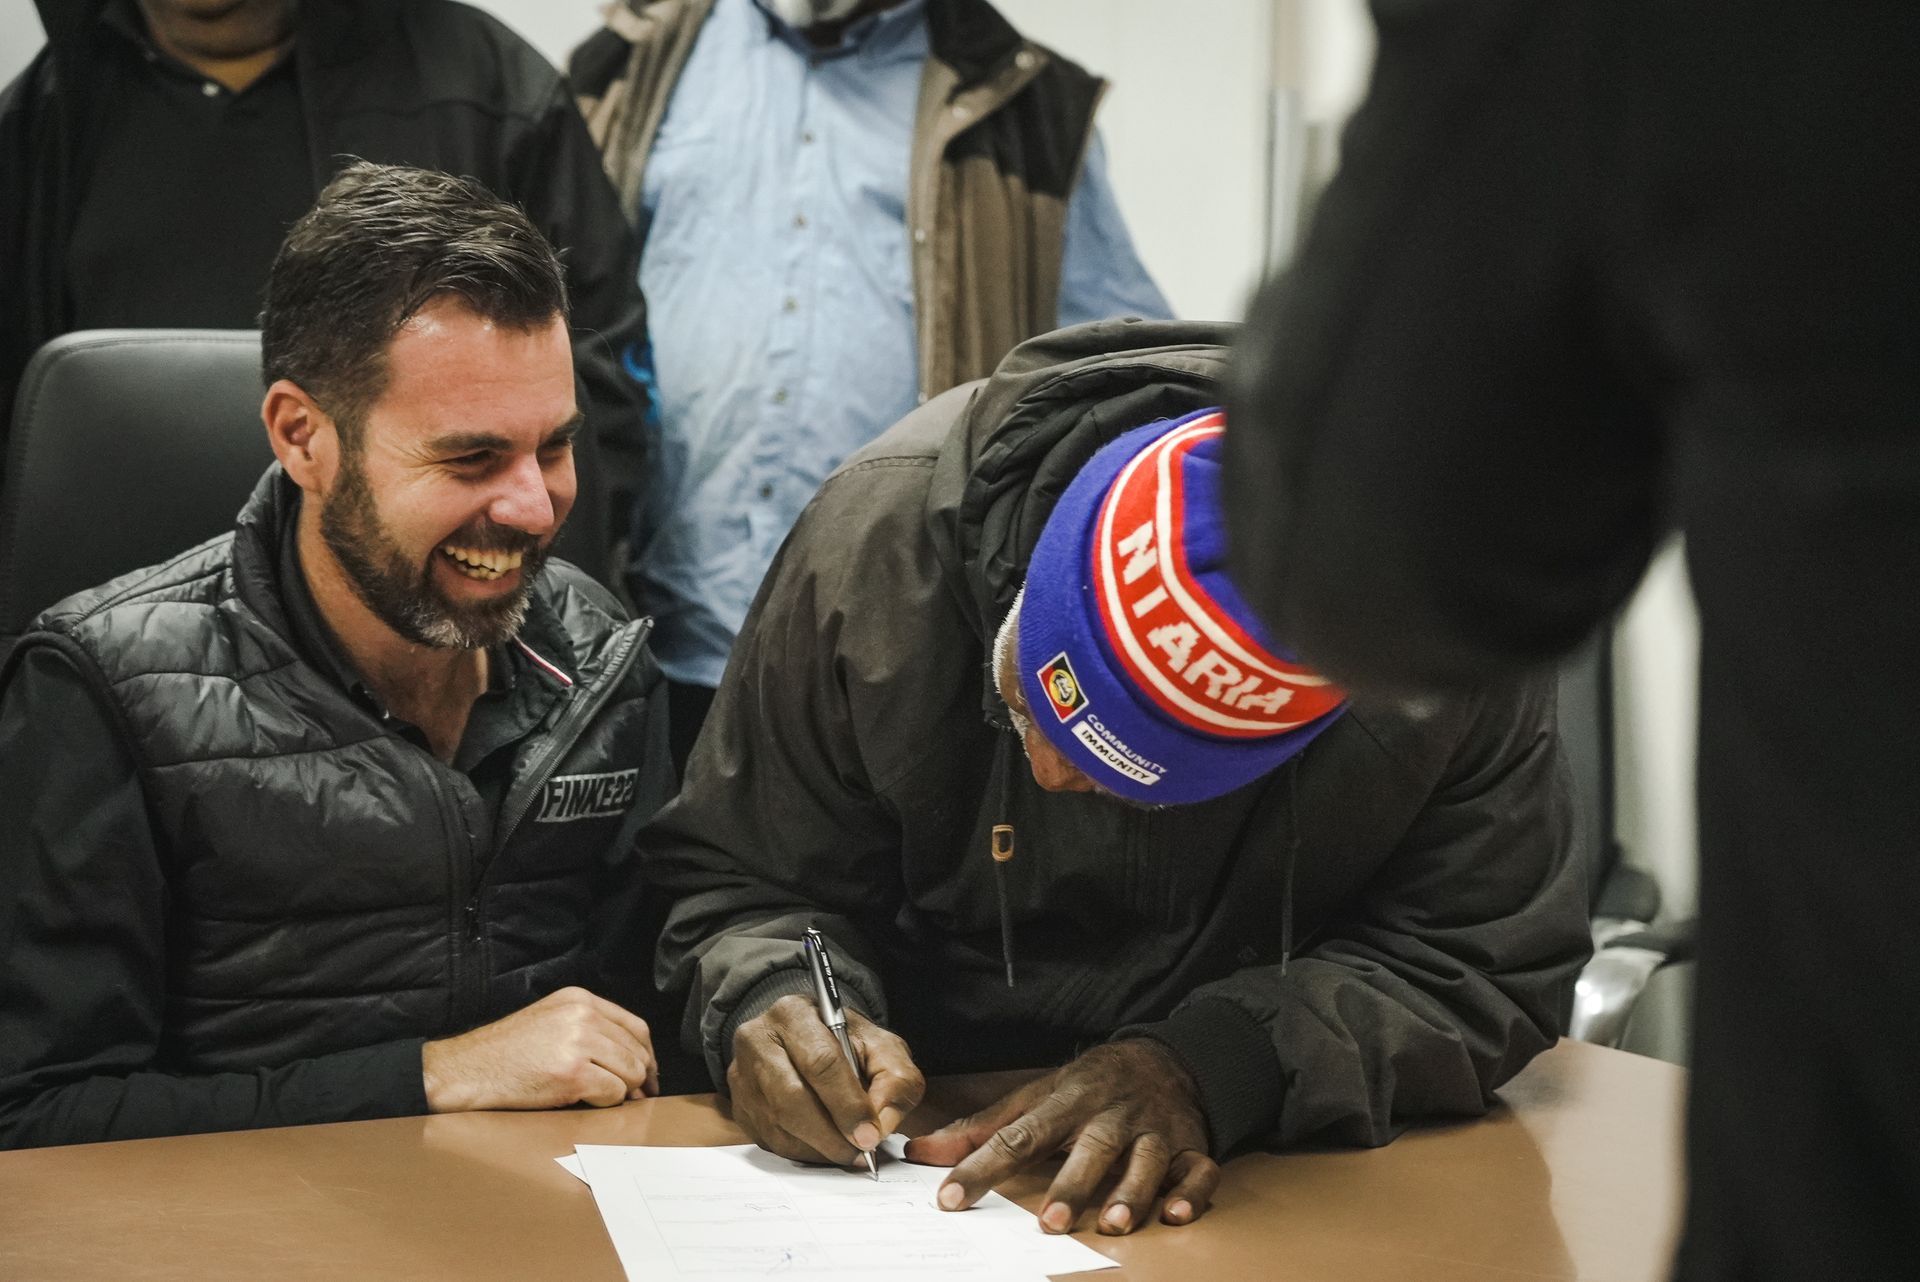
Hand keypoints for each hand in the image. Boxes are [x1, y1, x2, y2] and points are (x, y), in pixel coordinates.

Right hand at [421, 986, 657, 1111]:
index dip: (647, 1054)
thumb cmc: (507, 1052)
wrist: (469, 1069)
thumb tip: (633, 1060)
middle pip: (636, 1051)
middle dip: (638, 1078)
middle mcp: (583, 1016)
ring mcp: (579, 1043)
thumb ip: (590, 1029)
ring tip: (599, 1095)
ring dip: (620, 1091)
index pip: (635, 1026)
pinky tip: (584, 1100)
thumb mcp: (551, 1020)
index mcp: (580, 999)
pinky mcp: (573, 1073)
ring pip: (629, 1073)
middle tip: (633, 1096)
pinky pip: (613, 1093)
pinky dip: (606, 1103)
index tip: (649, 1074)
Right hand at [728, 993, 924, 1166]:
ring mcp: (741, 1076)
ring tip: (848, 1153)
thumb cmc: (848, 1044)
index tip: (869, 1135)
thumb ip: (895, 1079)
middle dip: (831, 1134)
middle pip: (790, 1097)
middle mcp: (757, 1040)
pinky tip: (826, 1149)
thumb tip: (880, 1123)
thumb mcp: (883, 1047)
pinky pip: (770, 1141)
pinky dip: (803, 1153)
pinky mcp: (739, 1106)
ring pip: (778, 1124)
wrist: (809, 1040)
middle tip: (860, 1152)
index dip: (847, 1104)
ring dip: (818, 1148)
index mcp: (794, 1013)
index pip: (820, 1062)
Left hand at [904, 1039, 1218, 1235]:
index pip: (1020, 1133)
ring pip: (1146, 1160)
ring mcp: (1154, 1130)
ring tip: (1114, 1223)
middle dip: (1072, 1183)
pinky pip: (1199, 1170)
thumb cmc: (1087, 1087)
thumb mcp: (1035, 1096)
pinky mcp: (1191, 1146)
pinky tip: (1177, 1214)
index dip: (984, 1165)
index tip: (951, 1196)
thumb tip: (921, 1153)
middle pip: (1091, 1147)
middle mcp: (1111, 1115)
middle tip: (1050, 1220)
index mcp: (1067, 1100)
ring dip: (1132, 1191)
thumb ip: (981, 1127)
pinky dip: (1192, 1193)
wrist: (1161, 1059)